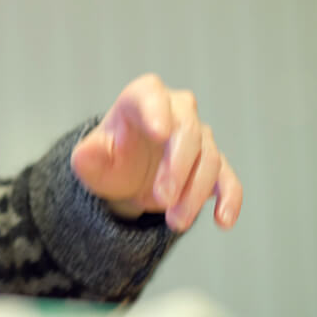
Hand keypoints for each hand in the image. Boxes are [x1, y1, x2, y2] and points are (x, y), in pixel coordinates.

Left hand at [69, 74, 242, 232]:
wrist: (128, 179)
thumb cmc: (109, 160)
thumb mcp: (91, 162)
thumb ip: (88, 157)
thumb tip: (86, 154)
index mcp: (140, 100)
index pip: (150, 94)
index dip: (156, 111)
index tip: (159, 133)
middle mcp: (175, 111)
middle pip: (187, 130)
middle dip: (177, 167)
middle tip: (161, 200)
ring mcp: (198, 137)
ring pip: (209, 158)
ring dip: (194, 193)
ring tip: (176, 222)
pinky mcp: (214, 164)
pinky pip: (228, 178)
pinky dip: (230, 198)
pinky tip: (223, 221)